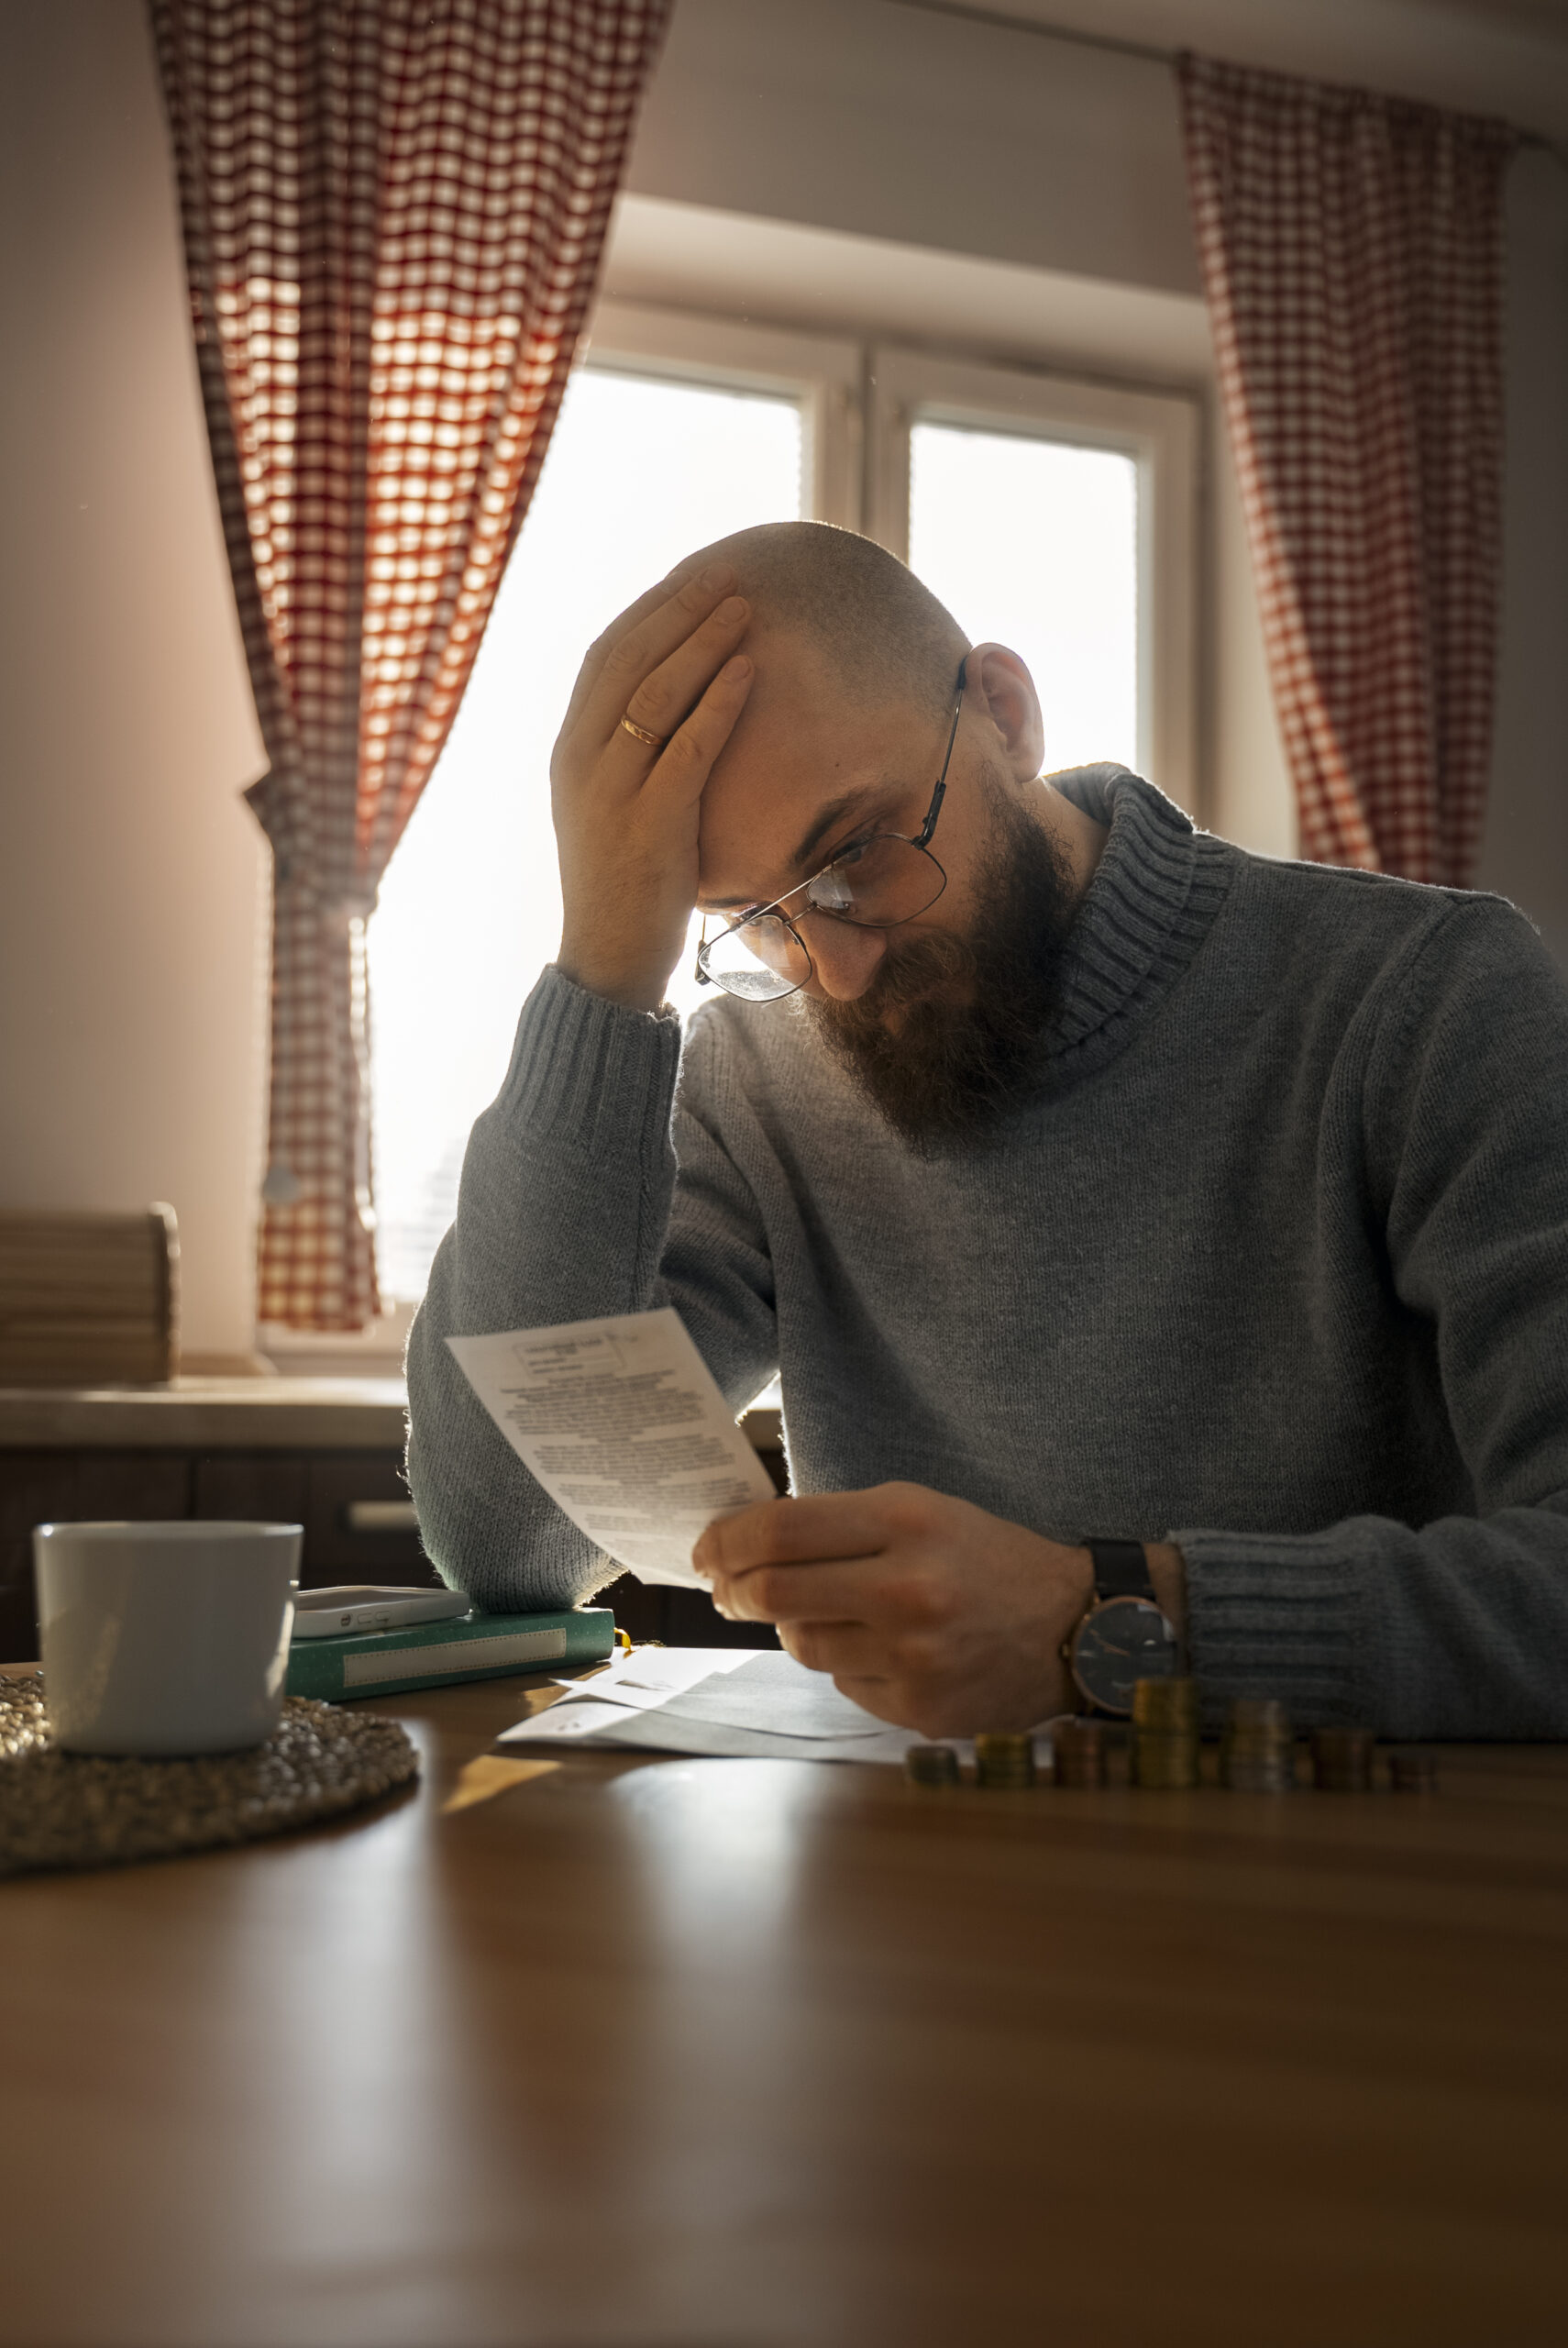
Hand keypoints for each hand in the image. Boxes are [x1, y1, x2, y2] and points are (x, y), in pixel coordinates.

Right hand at [552, 563, 753, 1011]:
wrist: (606, 958)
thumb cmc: (623, 885)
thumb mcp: (612, 807)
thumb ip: (628, 756)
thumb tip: (673, 707)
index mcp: (569, 751)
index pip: (604, 658)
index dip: (650, 614)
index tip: (691, 581)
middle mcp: (581, 761)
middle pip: (629, 660)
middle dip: (680, 611)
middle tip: (725, 574)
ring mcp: (612, 791)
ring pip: (656, 693)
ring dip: (703, 642)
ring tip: (745, 607)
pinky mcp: (650, 823)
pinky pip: (687, 747)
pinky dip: (719, 703)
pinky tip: (749, 671)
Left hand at [692, 1484, 1098, 1736]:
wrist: (1075, 1627)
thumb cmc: (986, 1559)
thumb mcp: (921, 1512)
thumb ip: (840, 1524)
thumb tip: (748, 1544)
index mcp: (906, 1523)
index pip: (782, 1531)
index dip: (727, 1541)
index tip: (707, 1550)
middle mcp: (907, 1590)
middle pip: (774, 1594)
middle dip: (733, 1591)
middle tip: (724, 1589)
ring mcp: (913, 1658)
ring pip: (803, 1646)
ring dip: (798, 1627)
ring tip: (834, 1613)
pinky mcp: (919, 1710)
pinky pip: (844, 1685)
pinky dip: (846, 1665)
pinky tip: (884, 1650)